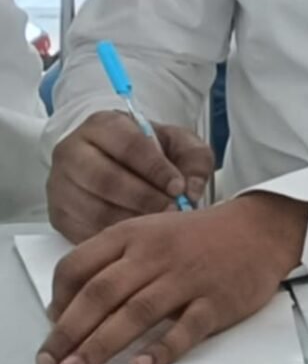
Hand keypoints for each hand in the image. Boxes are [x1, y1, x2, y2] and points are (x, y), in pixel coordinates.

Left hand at [36, 193, 307, 363]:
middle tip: (51, 361)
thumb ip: (114, 260)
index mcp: (135, 234)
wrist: (258, 229)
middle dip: (69, 331)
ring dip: (101, 345)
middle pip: (101, 293)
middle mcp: (156, 253)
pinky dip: (161, 350)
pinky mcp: (214, 301)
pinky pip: (185, 329)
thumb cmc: (198, 237)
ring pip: (136, 313)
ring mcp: (186, 277)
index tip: (51, 325)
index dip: (58, 298)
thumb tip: (70, 303)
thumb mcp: (152, 232)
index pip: (80, 263)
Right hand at [47, 111, 213, 243]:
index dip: (156, 169)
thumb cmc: (149, 151)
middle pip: (106, 179)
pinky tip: (135, 237)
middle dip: (144, 198)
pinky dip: (112, 238)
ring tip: (157, 226)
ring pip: (94, 209)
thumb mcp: (178, 143)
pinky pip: (84, 232)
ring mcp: (60, 184)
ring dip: (130, 221)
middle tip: (172, 211)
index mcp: (103, 124)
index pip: (128, 145)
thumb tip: (193, 190)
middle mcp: (73, 150)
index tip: (179, 187)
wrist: (116, 159)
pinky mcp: (58, 214)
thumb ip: (194, 158)